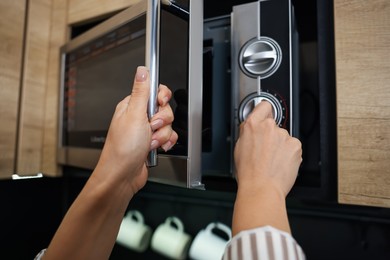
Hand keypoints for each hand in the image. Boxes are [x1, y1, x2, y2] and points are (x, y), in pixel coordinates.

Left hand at [96, 66, 177, 194]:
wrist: (122, 176)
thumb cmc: (122, 149)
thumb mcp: (134, 115)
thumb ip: (141, 92)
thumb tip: (142, 71)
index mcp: (131, 106)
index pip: (153, 90)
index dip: (161, 96)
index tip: (161, 103)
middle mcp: (139, 117)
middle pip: (164, 108)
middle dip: (162, 120)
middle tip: (151, 127)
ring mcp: (146, 130)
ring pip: (167, 124)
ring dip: (162, 135)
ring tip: (150, 142)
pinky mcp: (152, 142)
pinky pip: (168, 137)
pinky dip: (165, 143)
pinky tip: (157, 148)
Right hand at [234, 101, 301, 196]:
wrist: (262, 188)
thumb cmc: (249, 173)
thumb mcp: (239, 148)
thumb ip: (248, 133)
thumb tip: (252, 130)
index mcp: (252, 125)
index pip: (264, 106)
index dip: (265, 111)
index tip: (266, 115)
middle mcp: (269, 127)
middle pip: (274, 125)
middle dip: (271, 135)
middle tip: (266, 150)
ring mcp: (283, 135)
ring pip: (284, 137)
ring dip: (281, 146)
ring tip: (272, 161)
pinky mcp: (295, 145)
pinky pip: (293, 146)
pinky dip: (289, 154)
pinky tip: (280, 163)